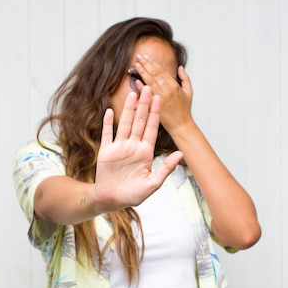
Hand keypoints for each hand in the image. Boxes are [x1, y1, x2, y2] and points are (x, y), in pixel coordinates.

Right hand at [93, 86, 183, 210]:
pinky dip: (107, 123)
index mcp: (145, 152)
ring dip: (128, 109)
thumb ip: (166, 168)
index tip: (159, 98)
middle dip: (144, 105)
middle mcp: (133, 146)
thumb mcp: (153, 183)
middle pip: (139, 121)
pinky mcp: (106, 151)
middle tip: (148, 88)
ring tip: (132, 93)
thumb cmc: (133, 194)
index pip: (151, 128)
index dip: (155, 114)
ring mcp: (119, 147)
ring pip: (125, 123)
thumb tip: (181, 154)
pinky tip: (109, 111)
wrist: (112, 200)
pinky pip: (107, 134)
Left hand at [133, 54, 193, 134]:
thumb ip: (185, 78)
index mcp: (175, 86)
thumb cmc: (185, 109)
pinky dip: (141, 88)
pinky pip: (147, 95)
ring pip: (150, 82)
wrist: (181, 125)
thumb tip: (180, 67)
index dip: (153, 63)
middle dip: (146, 64)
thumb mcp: (189, 92)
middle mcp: (167, 90)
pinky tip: (136, 81)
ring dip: (142, 72)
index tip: (147, 57)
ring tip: (136, 65)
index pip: (162, 71)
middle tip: (139, 57)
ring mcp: (161, 98)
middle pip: (155, 74)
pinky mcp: (156, 106)